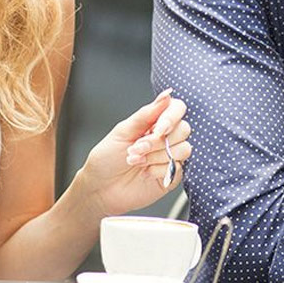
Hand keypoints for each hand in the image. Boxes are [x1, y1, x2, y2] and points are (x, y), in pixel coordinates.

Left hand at [80, 91, 190, 217]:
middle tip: (137, 148)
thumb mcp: (122, 131)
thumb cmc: (107, 158)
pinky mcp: (171, 176)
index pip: (177, 109)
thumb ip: (146, 114)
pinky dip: (158, 170)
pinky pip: (177, 168)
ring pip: (183, 149)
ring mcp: (169, 157)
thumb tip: (166, 94)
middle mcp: (165, 138)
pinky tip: (145, 172)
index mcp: (153, 122)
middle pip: (183, 129)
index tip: (157, 129)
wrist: (100, 188)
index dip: (171, 118)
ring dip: (157, 155)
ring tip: (136, 160)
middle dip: (158, 141)